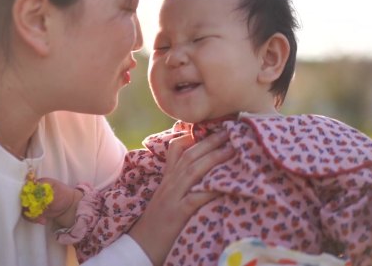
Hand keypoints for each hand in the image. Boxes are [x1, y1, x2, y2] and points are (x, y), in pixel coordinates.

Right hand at [24, 177, 81, 227]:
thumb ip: (43, 191)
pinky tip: (43, 221)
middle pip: (23, 200)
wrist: (72, 208)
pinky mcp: (36, 211)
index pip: (26, 188)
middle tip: (38, 214)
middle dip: (28, 208)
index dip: (25, 196)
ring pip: (25, 209)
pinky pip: (30, 215)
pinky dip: (34, 219)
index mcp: (38, 184)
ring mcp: (34, 202)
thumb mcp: (55, 190)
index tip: (30, 203)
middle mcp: (34, 192)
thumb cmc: (64, 195)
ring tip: (42, 219)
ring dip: (32, 215)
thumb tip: (32, 193)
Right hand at [128, 131, 234, 264]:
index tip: (211, 126)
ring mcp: (172, 197)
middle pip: (190, 155)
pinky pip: (195, 198)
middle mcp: (169, 183)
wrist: (140, 245)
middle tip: (229, 131)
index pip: (176, 148)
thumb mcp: (166, 195)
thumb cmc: (157, 222)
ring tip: (231, 149)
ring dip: (213, 158)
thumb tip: (200, 169)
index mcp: (167, 178)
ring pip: (193, 171)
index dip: (193, 135)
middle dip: (210, 142)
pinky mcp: (177, 214)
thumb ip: (179, 180)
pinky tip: (223, 185)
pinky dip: (209, 189)